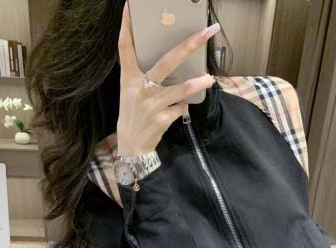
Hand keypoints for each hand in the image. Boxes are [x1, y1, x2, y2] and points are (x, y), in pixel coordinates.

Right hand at [116, 1, 218, 155]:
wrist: (131, 146)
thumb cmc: (133, 114)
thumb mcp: (131, 92)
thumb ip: (144, 75)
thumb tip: (172, 59)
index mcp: (128, 78)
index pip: (125, 47)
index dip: (127, 26)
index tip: (131, 6)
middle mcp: (139, 88)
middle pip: (166, 62)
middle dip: (188, 46)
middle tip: (205, 32)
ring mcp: (151, 104)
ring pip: (180, 89)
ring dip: (197, 84)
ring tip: (209, 79)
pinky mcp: (161, 119)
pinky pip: (180, 108)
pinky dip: (182, 107)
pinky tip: (176, 111)